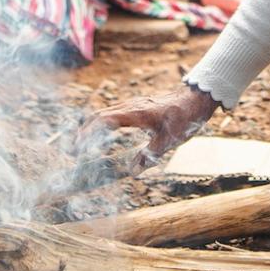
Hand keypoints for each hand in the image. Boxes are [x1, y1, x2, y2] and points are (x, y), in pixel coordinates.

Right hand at [78, 85, 218, 169]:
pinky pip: (113, 111)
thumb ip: (150, 155)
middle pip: (99, 115)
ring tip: (82, 142)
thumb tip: (132, 172)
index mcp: (135, 113)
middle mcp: (131, 106)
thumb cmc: (184, 118)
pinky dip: (101, 122)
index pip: (104, 121)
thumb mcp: (169, 140)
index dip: (88, 133)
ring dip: (91, 126)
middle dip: (84, 131)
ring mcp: (133, 104)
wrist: (196, 98)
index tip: (77, 147)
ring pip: (105, 112)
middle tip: (73, 149)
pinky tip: (102, 133)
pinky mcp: (137, 106)